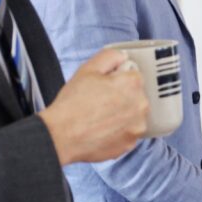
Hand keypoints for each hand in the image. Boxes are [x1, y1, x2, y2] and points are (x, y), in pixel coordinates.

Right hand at [40, 49, 148, 164]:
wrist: (61, 135)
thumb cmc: (73, 103)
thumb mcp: (88, 69)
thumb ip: (110, 56)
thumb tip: (123, 57)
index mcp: (133, 84)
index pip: (134, 76)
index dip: (118, 80)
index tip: (106, 87)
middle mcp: (141, 106)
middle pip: (136, 96)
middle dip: (122, 97)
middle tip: (101, 102)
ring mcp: (137, 127)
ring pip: (133, 116)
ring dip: (122, 115)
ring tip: (101, 118)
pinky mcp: (130, 144)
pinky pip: (128, 133)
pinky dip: (118, 131)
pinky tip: (102, 130)